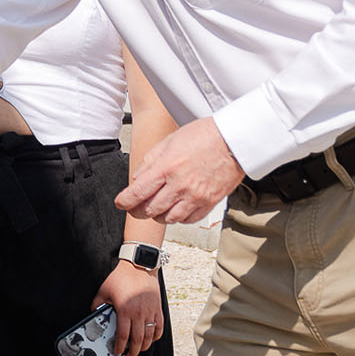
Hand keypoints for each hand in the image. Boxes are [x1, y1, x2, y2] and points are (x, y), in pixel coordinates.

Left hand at [94, 261, 163, 355]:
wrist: (139, 265)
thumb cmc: (121, 277)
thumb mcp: (104, 290)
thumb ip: (97, 303)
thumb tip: (94, 312)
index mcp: (125, 311)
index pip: (123, 336)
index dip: (120, 348)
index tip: (118, 353)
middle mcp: (139, 314)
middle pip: (138, 341)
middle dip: (133, 352)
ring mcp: (150, 312)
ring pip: (150, 337)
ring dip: (145, 347)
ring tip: (139, 350)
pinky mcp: (158, 309)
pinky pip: (159, 327)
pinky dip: (156, 336)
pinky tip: (151, 339)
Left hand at [115, 116, 245, 223]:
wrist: (234, 140)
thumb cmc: (204, 135)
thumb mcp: (170, 141)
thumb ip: (150, 161)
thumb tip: (138, 179)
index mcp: (167, 167)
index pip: (138, 192)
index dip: (125, 202)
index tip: (120, 203)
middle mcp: (180, 185)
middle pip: (151, 210)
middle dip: (138, 211)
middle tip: (135, 208)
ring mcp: (196, 196)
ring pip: (169, 219)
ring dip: (158, 216)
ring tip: (156, 208)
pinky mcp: (209, 203)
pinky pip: (188, 220)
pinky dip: (178, 218)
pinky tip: (176, 209)